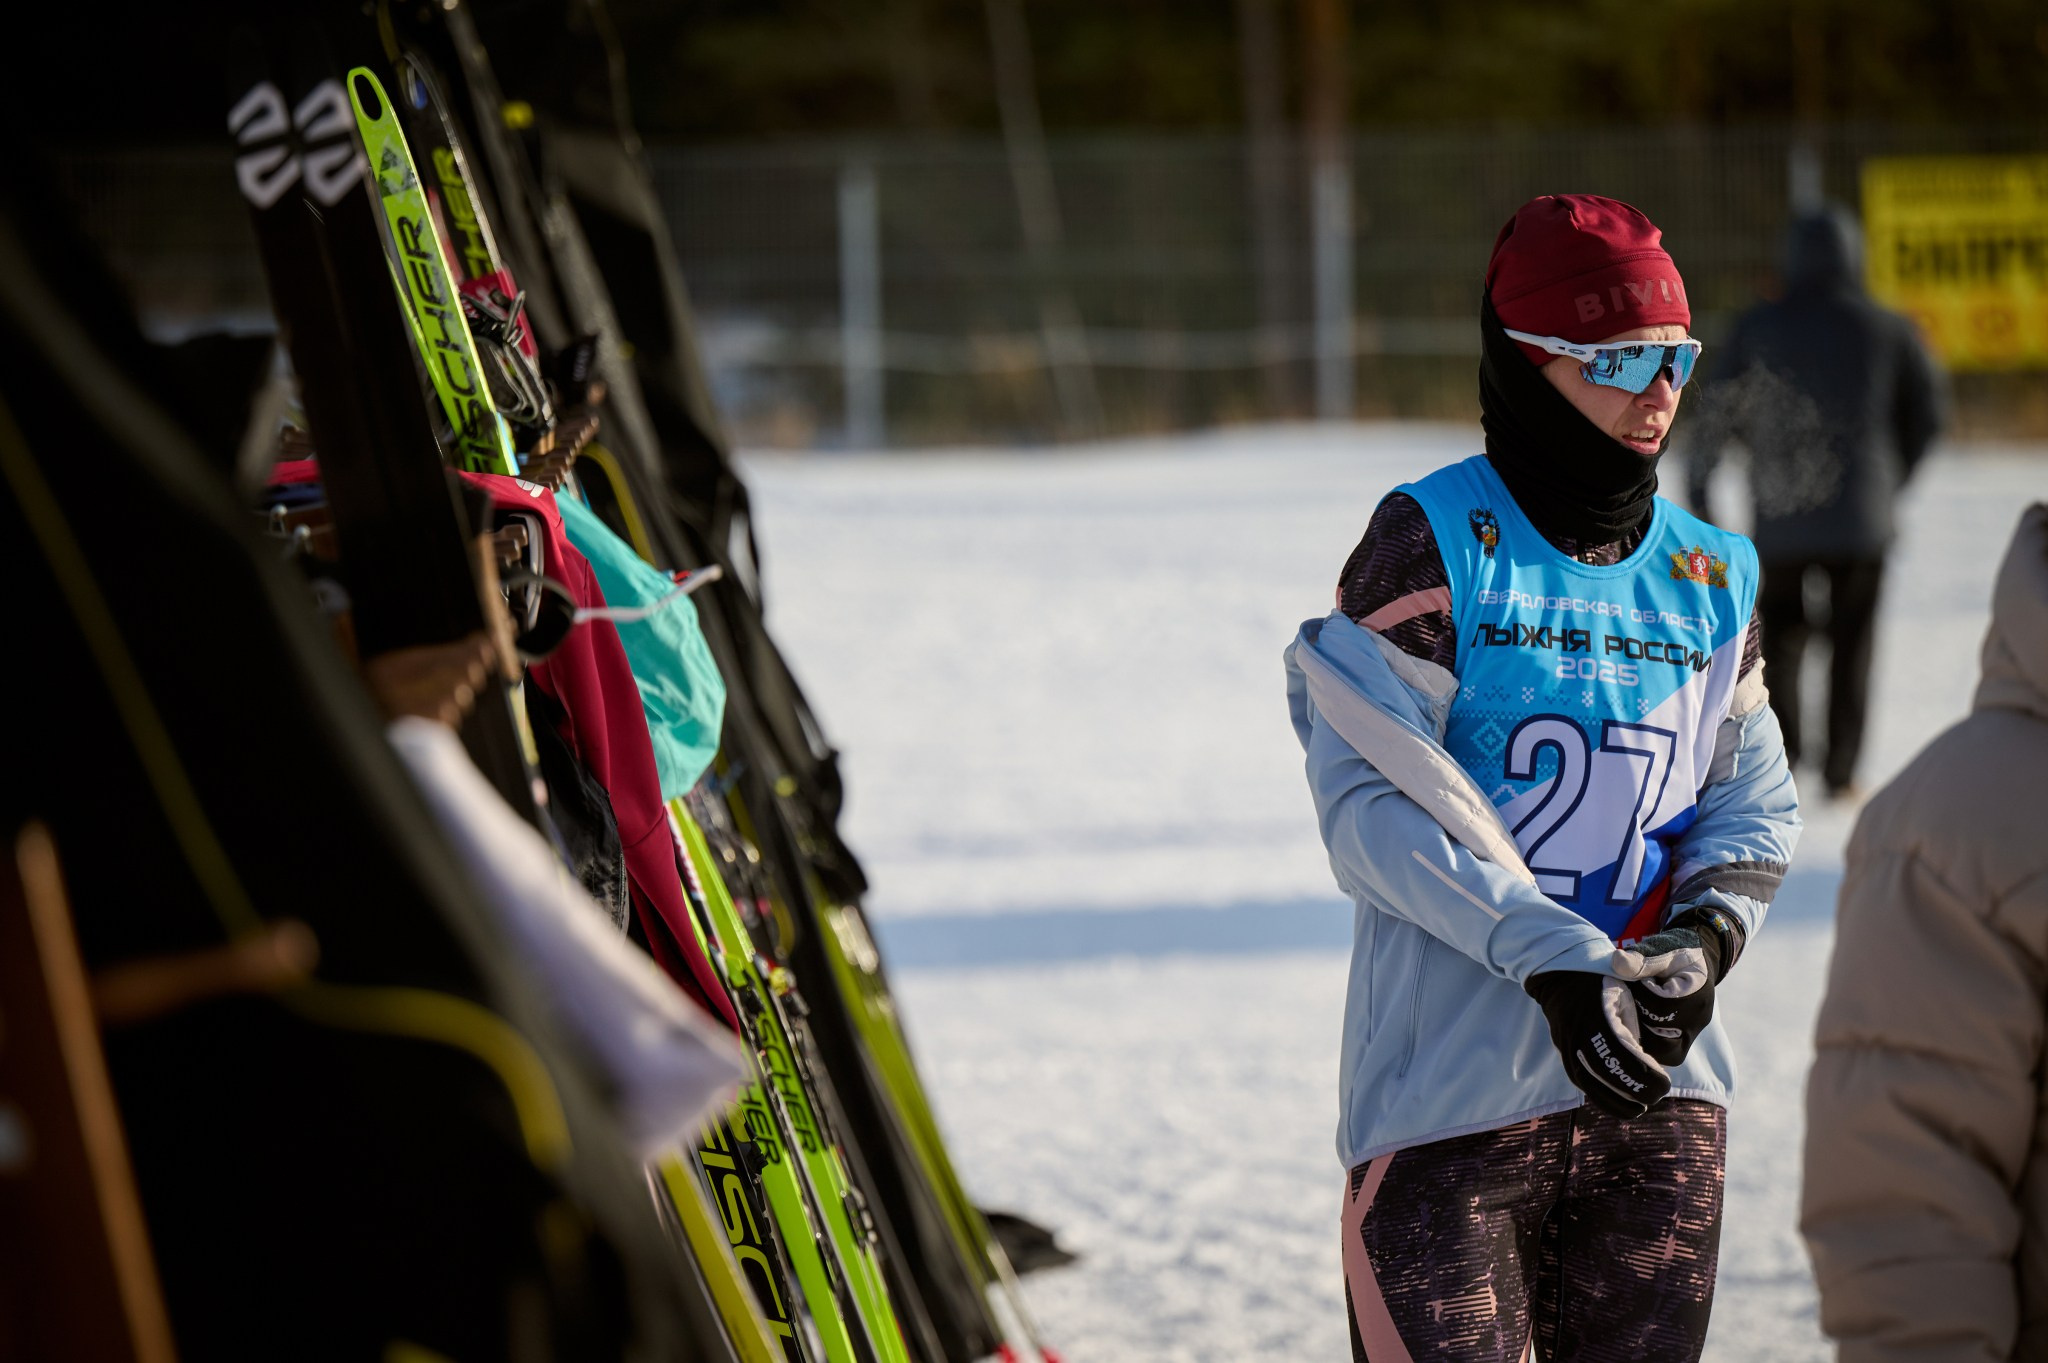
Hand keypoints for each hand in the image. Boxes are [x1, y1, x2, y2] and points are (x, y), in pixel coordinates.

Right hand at [1524, 970, 1670, 1117]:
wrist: (1561, 980)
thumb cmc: (1602, 982)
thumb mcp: (1626, 993)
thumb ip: (1638, 1021)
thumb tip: (1655, 1057)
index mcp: (1597, 1019)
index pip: (1625, 1060)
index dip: (1647, 1078)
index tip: (1664, 1082)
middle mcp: (1579, 1038)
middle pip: (1609, 1079)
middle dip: (1636, 1093)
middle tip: (1656, 1095)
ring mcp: (1568, 1050)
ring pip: (1592, 1088)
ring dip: (1617, 1102)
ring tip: (1639, 1107)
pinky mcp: (1564, 1057)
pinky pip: (1582, 1085)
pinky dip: (1602, 1097)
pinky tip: (1619, 1103)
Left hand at [1617, 907, 1732, 1066]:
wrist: (1694, 959)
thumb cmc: (1674, 953)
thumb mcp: (1659, 949)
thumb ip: (1641, 958)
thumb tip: (1617, 962)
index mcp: (1696, 995)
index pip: (1662, 1008)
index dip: (1640, 996)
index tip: (1630, 982)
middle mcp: (1697, 1020)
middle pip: (1664, 1042)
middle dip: (1639, 1023)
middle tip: (1624, 1005)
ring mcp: (1692, 1033)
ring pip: (1665, 1054)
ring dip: (1642, 1038)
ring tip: (1628, 1016)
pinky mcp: (1684, 1039)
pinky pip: (1665, 1051)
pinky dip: (1647, 1041)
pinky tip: (1633, 1024)